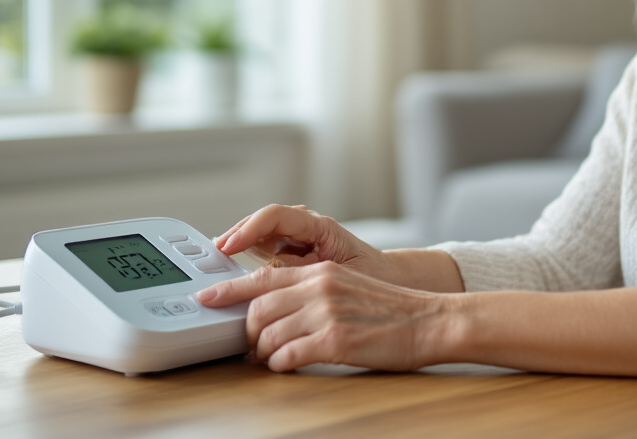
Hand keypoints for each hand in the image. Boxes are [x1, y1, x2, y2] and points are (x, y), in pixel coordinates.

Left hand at [196, 261, 450, 371]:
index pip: (262, 277)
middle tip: (252, 346)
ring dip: (265, 354)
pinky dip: (282, 365)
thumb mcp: (348, 285)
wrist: (430, 321)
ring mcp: (326, 313)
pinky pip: (288, 356)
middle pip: (257, 309)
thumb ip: (314, 289)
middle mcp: (319, 287)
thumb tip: (278, 307)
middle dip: (247, 333)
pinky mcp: (335, 341)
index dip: (228, 289)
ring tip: (276, 359)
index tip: (206, 297)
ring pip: (268, 335)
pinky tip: (291, 365)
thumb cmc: (393, 309)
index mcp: (321, 271)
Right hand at [213, 204, 391, 281]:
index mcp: (319, 226)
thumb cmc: (370, 275)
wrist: (385, 279)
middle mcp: (305, 227)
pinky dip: (247, 252)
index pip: (276, 215)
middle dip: (237, 233)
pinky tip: (232, 262)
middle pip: (262, 220)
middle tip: (216, 251)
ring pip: (260, 231)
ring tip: (218, 255)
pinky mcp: (292, 251)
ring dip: (238, 241)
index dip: (251, 228)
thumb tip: (272, 269)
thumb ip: (306, 270)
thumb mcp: (338, 275)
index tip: (232, 245)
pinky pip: (264, 246)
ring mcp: (297, 237)